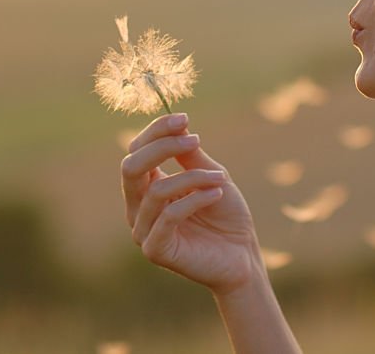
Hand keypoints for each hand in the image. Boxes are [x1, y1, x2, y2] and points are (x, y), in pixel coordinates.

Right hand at [121, 113, 261, 294]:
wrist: (243, 255)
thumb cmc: (226, 214)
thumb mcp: (211, 176)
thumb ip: (190, 155)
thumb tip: (177, 123)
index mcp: (146, 186)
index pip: (136, 151)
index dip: (157, 131)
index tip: (184, 118)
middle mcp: (138, 207)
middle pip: (131, 166)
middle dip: (163, 147)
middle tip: (196, 141)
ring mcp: (143, 230)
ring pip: (156, 190)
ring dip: (193, 178)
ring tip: (220, 179)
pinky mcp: (155, 250)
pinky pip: (169, 216)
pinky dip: (195, 199)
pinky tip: (217, 195)